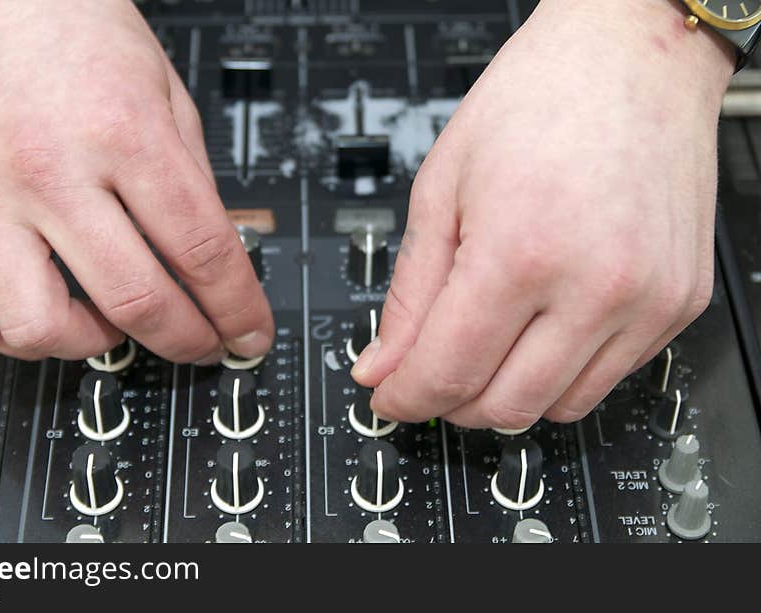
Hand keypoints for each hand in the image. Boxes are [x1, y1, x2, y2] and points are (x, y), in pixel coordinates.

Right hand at [0, 0, 272, 361]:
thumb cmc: (78, 32)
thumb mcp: (167, 95)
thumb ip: (192, 182)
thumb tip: (213, 260)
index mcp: (125, 134)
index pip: (201, 250)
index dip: (237, 307)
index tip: (250, 333)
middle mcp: (53, 172)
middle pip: (135, 299)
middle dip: (187, 340)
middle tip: (204, 344)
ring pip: (41, 326)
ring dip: (96, 346)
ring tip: (118, 325)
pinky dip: (25, 336)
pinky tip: (56, 315)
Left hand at [352, 0, 732, 428]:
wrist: (632, 57)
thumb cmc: (538, 101)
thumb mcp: (441, 188)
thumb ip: (410, 293)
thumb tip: (384, 364)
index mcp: (522, 251)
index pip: (449, 371)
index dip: (406, 397)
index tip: (389, 397)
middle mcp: (595, 287)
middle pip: (504, 406)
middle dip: (452, 404)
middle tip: (431, 372)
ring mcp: (647, 301)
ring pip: (559, 406)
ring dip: (508, 394)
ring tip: (488, 345)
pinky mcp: (680, 304)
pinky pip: (610, 377)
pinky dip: (562, 371)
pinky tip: (543, 327)